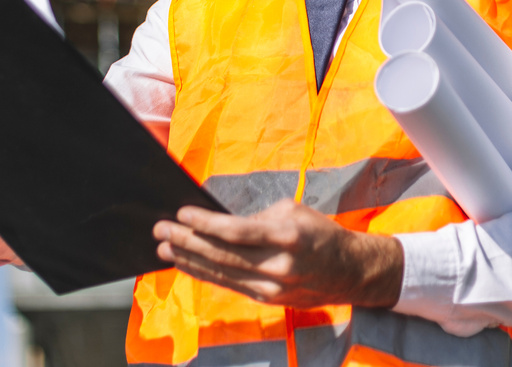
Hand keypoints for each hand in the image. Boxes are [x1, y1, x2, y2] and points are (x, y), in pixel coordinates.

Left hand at [153, 200, 402, 308]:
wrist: (350, 272)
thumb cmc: (320, 234)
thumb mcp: (294, 212)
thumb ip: (257, 219)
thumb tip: (220, 225)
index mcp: (286, 237)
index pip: (236, 231)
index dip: (205, 224)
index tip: (182, 213)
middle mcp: (277, 266)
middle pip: (222, 255)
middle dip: (187, 242)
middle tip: (160, 231)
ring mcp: (271, 288)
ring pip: (221, 273)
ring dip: (189, 260)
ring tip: (164, 249)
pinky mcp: (267, 299)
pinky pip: (229, 284)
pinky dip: (205, 273)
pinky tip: (188, 264)